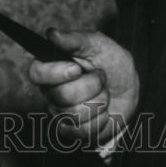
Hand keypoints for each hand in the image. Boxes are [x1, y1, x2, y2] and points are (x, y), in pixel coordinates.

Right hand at [27, 29, 139, 144]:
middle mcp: (51, 92)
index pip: (36, 73)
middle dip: (92, 85)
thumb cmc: (110, 60)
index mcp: (52, 68)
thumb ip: (74, 39)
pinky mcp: (74, 132)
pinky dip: (102, 120)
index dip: (55, 73)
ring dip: (100, 102)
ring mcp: (61, 114)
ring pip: (76, 115)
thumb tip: (52, 33)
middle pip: (62, 96)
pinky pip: (85, 132)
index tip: (77, 68)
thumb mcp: (97, 43)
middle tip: (100, 77)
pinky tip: (104, 111)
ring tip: (104, 93)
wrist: (129, 86)